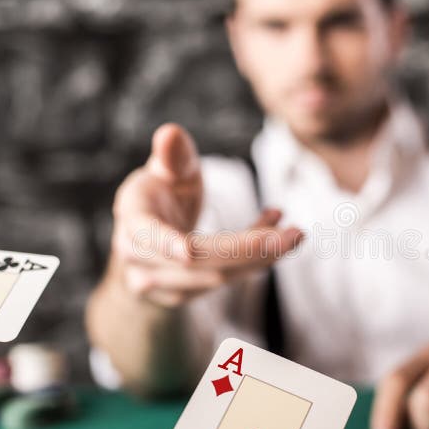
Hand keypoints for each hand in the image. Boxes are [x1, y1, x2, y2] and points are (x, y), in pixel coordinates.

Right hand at [110, 123, 304, 307]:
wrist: (145, 237)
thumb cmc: (159, 193)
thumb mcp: (164, 169)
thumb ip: (171, 156)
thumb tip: (170, 133)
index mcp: (133, 221)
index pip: (148, 235)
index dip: (167, 243)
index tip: (187, 251)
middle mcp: (141, 260)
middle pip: (199, 260)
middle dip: (251, 249)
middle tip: (295, 234)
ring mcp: (162, 284)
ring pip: (219, 275)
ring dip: (262, 255)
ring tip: (294, 232)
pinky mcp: (186, 295)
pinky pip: (227, 278)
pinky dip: (257, 258)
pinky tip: (276, 231)